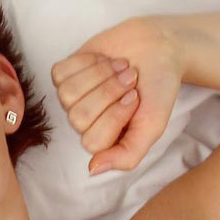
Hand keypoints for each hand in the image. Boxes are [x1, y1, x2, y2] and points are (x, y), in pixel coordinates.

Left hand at [51, 16, 184, 173]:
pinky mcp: (65, 74)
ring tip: (119, 66)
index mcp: (104, 139)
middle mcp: (84, 122)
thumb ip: (128, 155)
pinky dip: (85, 61)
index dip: (116, 114)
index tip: (136, 98)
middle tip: (129, 79)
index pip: (93, 141)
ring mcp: (72, 98)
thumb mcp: (153, 127)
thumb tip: (93, 170)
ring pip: (67, 94)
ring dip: (99, 74)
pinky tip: (103, 59)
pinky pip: (60, 73)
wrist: (160, 49)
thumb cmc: (157, 89)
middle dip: (109, 91)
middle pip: (79, 117)